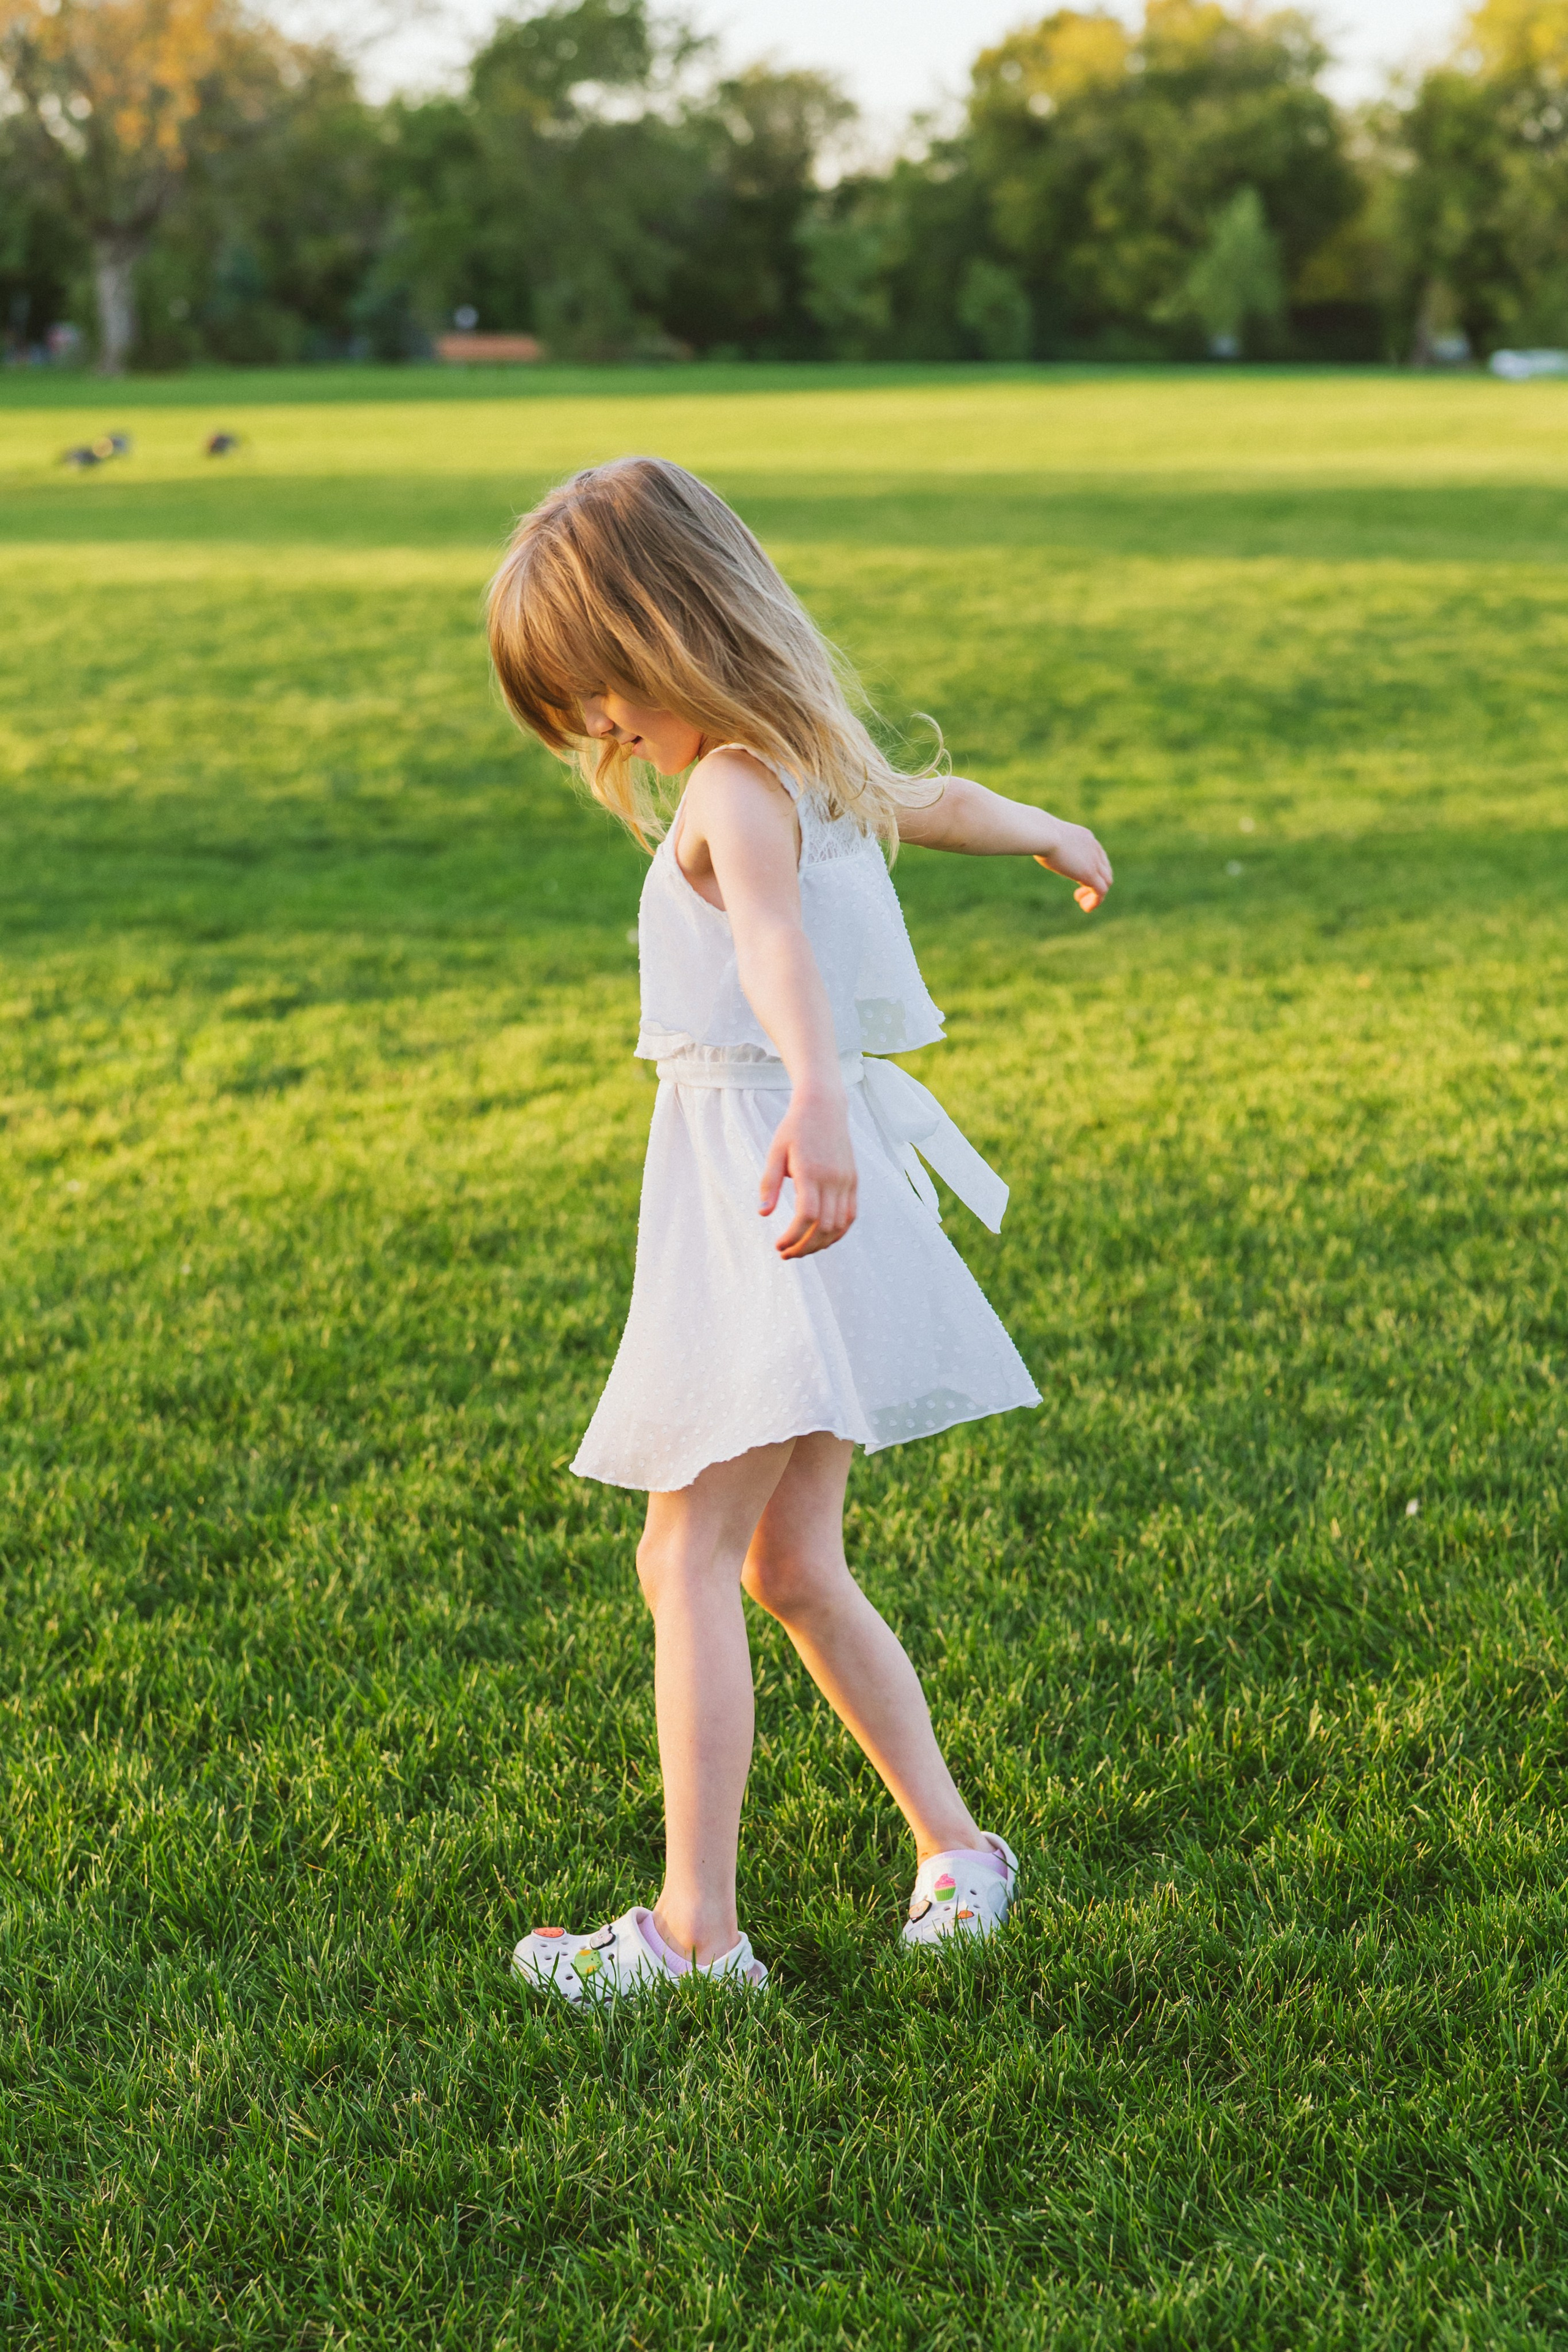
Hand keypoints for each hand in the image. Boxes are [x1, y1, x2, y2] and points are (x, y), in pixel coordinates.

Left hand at [759, 1085, 857, 1258]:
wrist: (824, 1107)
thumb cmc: (794, 1129)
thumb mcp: (775, 1153)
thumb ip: (769, 1184)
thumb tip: (763, 1214)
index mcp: (811, 1172)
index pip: (807, 1216)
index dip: (793, 1237)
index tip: (778, 1245)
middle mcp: (833, 1179)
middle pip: (824, 1227)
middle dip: (804, 1247)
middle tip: (786, 1254)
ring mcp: (847, 1181)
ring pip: (839, 1225)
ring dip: (820, 1244)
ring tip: (801, 1250)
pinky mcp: (853, 1180)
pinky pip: (850, 1215)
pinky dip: (838, 1233)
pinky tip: (822, 1240)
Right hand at [1034, 821, 1112, 911]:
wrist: (1042, 833)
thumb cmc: (1036, 833)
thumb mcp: (1046, 836)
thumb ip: (1047, 841)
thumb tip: (1035, 843)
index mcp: (1086, 837)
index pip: (1098, 855)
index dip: (1092, 869)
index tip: (1077, 879)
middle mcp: (1094, 848)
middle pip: (1105, 870)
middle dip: (1095, 883)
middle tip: (1078, 894)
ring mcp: (1094, 861)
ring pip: (1106, 882)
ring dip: (1096, 895)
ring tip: (1082, 903)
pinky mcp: (1089, 874)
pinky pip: (1100, 892)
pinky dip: (1096, 901)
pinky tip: (1085, 908)